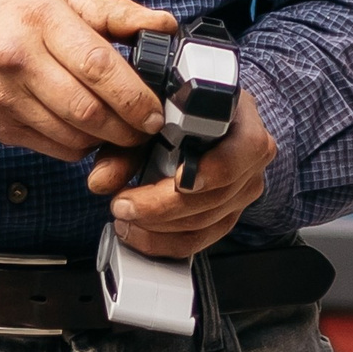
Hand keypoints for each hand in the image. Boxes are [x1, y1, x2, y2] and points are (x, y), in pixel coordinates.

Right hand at [0, 0, 176, 162]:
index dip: (133, 95)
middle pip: (88, 109)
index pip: (98, 65)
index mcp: (40, 18)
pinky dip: (77, 147)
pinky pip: (52, 148)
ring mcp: (6, 97)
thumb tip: (162, 25)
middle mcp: (20, 59)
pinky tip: (86, 134)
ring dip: (104, 141)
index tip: (153, 110)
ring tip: (120, 131)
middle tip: (144, 127)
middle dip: (126, 127)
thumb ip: (112, 13)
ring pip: (71, 135)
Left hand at [88, 86, 277, 258]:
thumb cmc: (177, 110)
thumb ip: (125, 146)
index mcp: (242, 117)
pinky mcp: (228, 214)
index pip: (245, 147)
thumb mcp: (149, 117)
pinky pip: (199, 239)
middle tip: (123, 204)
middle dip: (162, 206)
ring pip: (205, 222)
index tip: (178, 181)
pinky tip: (138, 231)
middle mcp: (250, 155)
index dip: (213, 168)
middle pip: (216, 194)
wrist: (195, 114)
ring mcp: (243, 188)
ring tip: (124, 216)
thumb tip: (102, 179)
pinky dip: (163, 241)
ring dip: (157, 227)